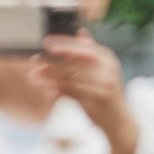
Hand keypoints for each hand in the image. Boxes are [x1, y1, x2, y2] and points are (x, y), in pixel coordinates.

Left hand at [37, 32, 137, 153]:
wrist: (119, 121)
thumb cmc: (106, 94)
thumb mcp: (102, 70)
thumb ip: (91, 52)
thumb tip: (80, 32)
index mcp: (107, 58)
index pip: (82, 47)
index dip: (64, 43)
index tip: (46, 41)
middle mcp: (108, 69)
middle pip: (75, 61)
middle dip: (53, 60)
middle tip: (34, 59)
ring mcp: (105, 84)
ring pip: (72, 77)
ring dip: (51, 76)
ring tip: (35, 75)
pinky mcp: (98, 100)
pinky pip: (74, 92)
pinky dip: (59, 90)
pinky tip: (47, 89)